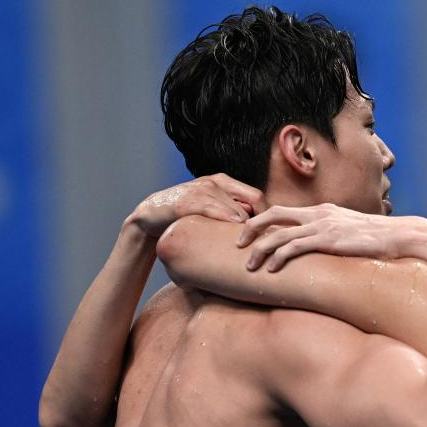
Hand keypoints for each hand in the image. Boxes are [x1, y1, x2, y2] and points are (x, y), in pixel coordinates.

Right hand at [128, 174, 266, 238]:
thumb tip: (264, 233)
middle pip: (252, 201)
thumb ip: (234, 215)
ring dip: (246, 227)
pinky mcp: (185, 201)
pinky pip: (210, 209)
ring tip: (257, 245)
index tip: (276, 235)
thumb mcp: (214, 212)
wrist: (151, 216)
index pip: (258, 197)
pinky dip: (223, 218)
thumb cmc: (189, 218)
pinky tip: (233, 232)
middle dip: (262, 223)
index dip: (269, 216)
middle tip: (269, 243)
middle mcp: (216, 182)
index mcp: (226, 183)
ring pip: (234, 208)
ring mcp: (200, 189)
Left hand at [238, 203, 399, 271]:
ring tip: (249, 266)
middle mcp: (319, 214)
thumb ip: (333, 236)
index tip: (249, 236)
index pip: (283, 210)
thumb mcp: (350, 232)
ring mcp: (323, 226)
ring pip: (279, 233)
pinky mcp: (329, 240)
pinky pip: (295, 247)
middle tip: (237, 245)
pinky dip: (278, 257)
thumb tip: (321, 251)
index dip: (261, 221)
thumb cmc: (378, 239)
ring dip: (259, 250)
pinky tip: (271, 270)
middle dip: (250, 229)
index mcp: (322, 210)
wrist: (399, 236)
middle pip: (273, 214)